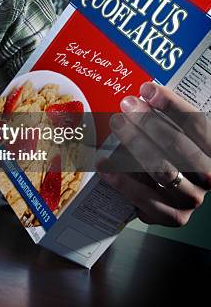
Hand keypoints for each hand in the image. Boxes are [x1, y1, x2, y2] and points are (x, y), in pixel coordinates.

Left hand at [98, 82, 210, 226]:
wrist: (177, 193)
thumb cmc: (173, 154)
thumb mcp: (176, 133)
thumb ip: (164, 117)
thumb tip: (139, 95)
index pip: (195, 123)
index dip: (171, 105)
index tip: (147, 90)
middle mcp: (209, 175)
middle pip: (178, 146)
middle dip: (149, 123)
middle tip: (126, 106)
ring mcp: (192, 198)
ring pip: (163, 172)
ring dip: (136, 146)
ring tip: (116, 126)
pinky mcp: (174, 217)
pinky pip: (147, 200)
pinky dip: (123, 182)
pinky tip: (105, 166)